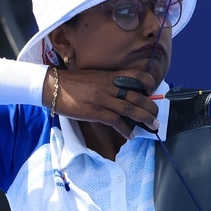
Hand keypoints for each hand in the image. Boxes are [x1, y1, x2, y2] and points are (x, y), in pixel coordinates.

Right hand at [43, 68, 158, 138]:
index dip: (148, 84)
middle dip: (151, 107)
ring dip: (144, 119)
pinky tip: (130, 135)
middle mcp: (110, 86)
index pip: (137, 75)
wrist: (54, 86)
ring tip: (152, 125)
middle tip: (157, 115)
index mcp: (110, 75)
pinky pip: (116, 121)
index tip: (152, 92)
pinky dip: (126, 129)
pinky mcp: (95, 111)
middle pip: (138, 96)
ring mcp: (103, 99)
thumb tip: (120, 91)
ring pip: (131, 109)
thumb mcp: (94, 76)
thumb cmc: (72, 82)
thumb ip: (108, 81)